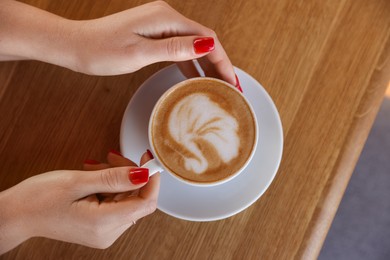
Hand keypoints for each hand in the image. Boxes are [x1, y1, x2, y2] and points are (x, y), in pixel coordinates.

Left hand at [0, 1, 235, 84]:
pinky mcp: (153, 33)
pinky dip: (190, 63)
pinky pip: (179, 48)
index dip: (223, 61)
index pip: (207, 39)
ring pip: (192, 45)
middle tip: (230, 89)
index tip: (232, 82)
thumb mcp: (140, 53)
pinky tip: (195, 77)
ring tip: (217, 86)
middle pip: (203, 41)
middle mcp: (166, 17)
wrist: (75, 46)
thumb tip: (207, 46)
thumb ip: (175, 49)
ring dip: (206, 65)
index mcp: (166, 18)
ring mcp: (159, 24)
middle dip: (219, 64)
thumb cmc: (101, 50)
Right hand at [0, 150, 159, 252]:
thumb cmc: (39, 198)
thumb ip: (114, 179)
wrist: (16, 215)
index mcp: (103, 224)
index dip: (152, 179)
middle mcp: (107, 233)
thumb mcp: (77, 181)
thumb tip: (143, 174)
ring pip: (126, 199)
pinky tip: (94, 177)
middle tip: (112, 156)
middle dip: (128, 174)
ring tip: (96, 167)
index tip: (147, 159)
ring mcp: (104, 232)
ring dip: (116, 178)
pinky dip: (109, 187)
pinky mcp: (99, 228)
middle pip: (136, 199)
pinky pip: (115, 203)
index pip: (145, 203)